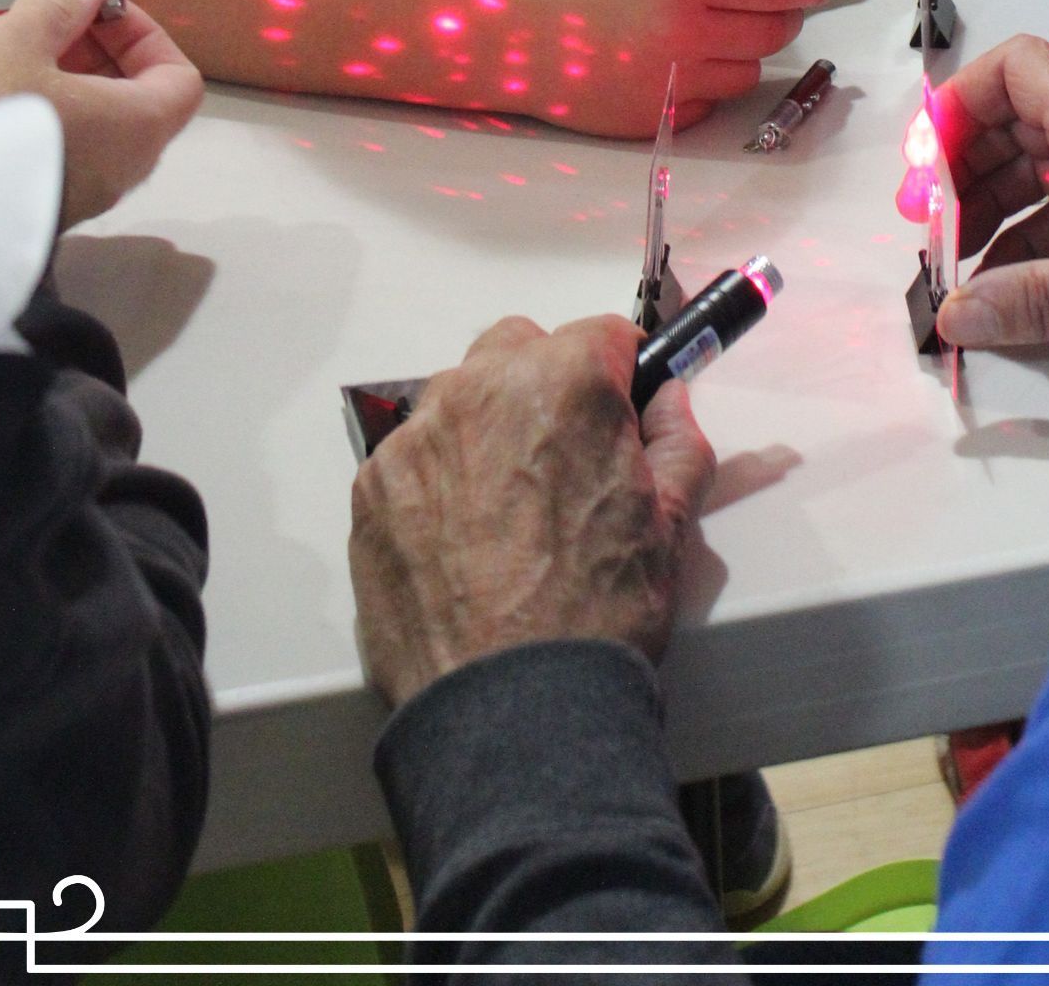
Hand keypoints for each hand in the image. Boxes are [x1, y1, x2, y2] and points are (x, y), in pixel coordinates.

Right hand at [0, 0, 204, 228]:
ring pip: (90, 128)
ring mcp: (79, 199)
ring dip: (60, 83)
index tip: (93, 11)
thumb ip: (58, 7)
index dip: (145, 34)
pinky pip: (57, 154)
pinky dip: (39, 118)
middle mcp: (120, 171)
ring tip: (6, 54)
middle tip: (44, 25)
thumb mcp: (16, 39)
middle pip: (134, 101)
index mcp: (136, 128)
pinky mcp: (36, 214)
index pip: (178, 79)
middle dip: (94, 52)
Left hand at [349, 313, 715, 705]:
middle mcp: (479, 389)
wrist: (511, 713)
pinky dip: (438, 484)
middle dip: (547, 387)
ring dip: (488, 431)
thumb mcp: (672, 522)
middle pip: (519, 351)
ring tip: (510, 514)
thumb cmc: (596, 616)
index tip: (623, 411)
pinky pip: (413, 459)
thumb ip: (677, 438)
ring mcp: (415, 439)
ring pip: (459, 401)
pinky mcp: (371, 490)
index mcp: (563, 381)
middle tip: (567, 460)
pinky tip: (464, 545)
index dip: (621, 375)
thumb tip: (668, 400)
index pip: (602, 335)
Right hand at [513, 0, 839, 135]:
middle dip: (782, 20)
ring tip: (708, 38)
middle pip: (773, 35)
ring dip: (743, 55)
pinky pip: (711, 106)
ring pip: (748, 74)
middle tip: (772, 8)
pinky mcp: (662, 122)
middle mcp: (690, 35)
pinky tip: (676, 69)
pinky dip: (707, 89)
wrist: (515, 40)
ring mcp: (677, 84)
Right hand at [932, 38, 1048, 388]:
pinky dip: (1025, 253)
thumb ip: (1039, 301)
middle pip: (1012, 126)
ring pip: (1033, 178)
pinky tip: (1002, 298)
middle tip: (929, 233)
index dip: (962, 104)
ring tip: (954, 273)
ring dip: (989, 218)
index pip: (1016, 70)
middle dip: (963, 173)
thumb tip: (956, 315)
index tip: (928, 168)